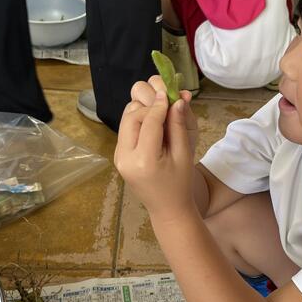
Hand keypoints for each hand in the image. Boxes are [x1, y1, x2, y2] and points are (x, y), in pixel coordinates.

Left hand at [115, 90, 196, 220]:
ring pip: (126, 122)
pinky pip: (126, 131)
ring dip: (142, 113)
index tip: (169, 94)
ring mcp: (118, 158)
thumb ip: (178, 126)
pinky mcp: (118, 157)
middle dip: (148, 107)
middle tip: (165, 103)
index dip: (159, 105)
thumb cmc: (180, 184)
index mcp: (144, 160)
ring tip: (160, 113)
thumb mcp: (183, 155)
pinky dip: (138, 123)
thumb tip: (177, 100)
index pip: (149, 122)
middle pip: (132, 118)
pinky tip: (153, 125)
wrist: (167, 208)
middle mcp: (125, 158)